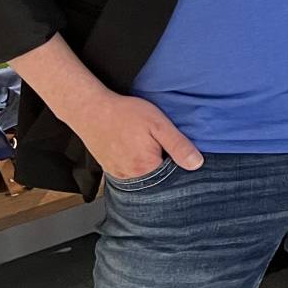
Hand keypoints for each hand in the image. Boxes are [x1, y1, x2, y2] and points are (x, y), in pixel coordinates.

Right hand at [74, 89, 203, 181]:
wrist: (91, 109)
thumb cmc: (125, 114)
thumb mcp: (159, 125)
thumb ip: (178, 146)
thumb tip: (196, 164)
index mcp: (146, 168)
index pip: (172, 176)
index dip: (179, 163)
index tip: (176, 150)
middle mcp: (131, 176)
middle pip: (157, 178)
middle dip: (164, 164)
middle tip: (159, 143)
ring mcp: (118, 174)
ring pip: (143, 175)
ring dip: (149, 164)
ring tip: (147, 145)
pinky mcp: (109, 168)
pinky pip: (129, 172)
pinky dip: (136, 163)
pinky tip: (136, 149)